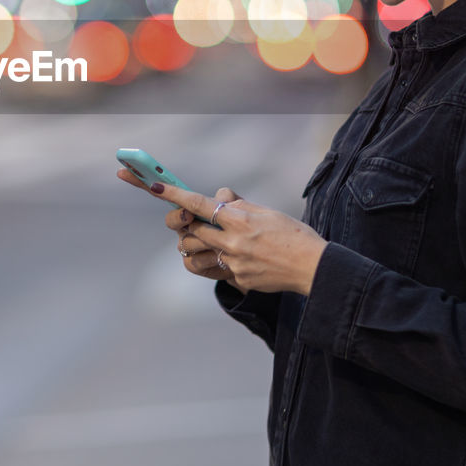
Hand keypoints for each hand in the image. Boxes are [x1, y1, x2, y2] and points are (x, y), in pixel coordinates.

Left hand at [116, 169, 327, 294]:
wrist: (312, 267)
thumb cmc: (291, 233)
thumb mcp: (265, 211)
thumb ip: (237, 204)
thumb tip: (217, 197)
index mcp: (239, 218)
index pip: (198, 204)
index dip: (172, 195)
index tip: (153, 186)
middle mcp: (232, 241)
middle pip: (189, 231)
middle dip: (184, 225)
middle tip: (190, 221)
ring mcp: (232, 262)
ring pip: (192, 253)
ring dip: (194, 245)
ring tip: (211, 240)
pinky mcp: (236, 278)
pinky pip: (212, 268)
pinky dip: (216, 260)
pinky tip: (237, 257)